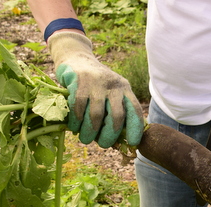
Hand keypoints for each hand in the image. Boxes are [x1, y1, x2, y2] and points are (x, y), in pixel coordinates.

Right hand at [48, 31, 143, 147]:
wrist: (76, 57)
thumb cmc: (96, 84)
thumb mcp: (111, 92)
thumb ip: (116, 111)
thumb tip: (119, 141)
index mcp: (125, 89)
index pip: (135, 111)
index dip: (135, 129)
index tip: (132, 143)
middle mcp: (114, 85)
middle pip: (116, 116)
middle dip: (109, 135)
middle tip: (103, 145)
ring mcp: (96, 83)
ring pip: (96, 115)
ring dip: (90, 132)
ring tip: (85, 139)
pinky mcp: (79, 82)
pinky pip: (78, 108)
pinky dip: (76, 122)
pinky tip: (74, 128)